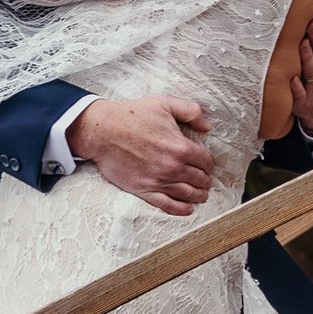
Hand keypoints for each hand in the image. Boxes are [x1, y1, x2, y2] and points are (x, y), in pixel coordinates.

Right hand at [68, 94, 211, 214]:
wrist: (103, 131)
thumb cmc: (132, 115)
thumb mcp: (165, 104)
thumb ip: (191, 111)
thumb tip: (207, 126)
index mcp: (180, 147)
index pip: (205, 162)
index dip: (209, 165)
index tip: (208, 167)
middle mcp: (173, 167)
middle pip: (199, 180)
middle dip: (205, 181)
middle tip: (206, 182)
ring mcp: (158, 181)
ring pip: (187, 194)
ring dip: (198, 196)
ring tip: (201, 196)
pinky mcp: (144, 190)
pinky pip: (167, 205)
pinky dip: (181, 209)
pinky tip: (188, 209)